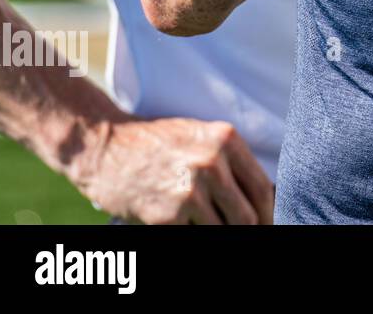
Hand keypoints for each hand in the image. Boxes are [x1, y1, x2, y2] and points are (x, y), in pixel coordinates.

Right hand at [76, 117, 273, 223]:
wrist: (103, 146)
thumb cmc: (155, 142)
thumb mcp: (200, 137)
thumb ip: (231, 160)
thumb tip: (262, 194)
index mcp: (226, 140)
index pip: (262, 187)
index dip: (270, 211)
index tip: (269, 222)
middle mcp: (212, 164)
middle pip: (248, 215)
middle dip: (250, 228)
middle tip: (249, 231)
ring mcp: (189, 191)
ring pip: (224, 230)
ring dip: (221, 232)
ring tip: (212, 224)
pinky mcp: (167, 216)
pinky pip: (194, 235)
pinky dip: (194, 233)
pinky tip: (186, 225)